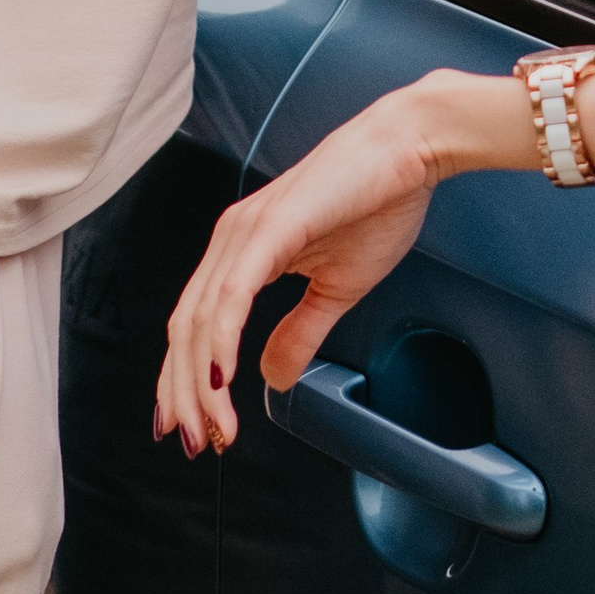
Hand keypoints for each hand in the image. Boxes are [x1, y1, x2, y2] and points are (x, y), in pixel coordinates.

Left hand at [155, 85, 466, 455]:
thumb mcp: (337, 289)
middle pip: (185, 331)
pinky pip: (232, 295)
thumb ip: (300, 333)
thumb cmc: (378, 203)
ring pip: (201, 320)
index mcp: (242, 251)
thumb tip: (270, 380)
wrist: (410, 149)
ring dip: (198, 383)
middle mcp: (231, 239)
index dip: (186, 382)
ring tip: (211, 428)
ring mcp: (245, 231)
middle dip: (184, 395)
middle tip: (197, 444)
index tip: (194, 428)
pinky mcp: (269, 227)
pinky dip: (220, 341)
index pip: (195, 328)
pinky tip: (221, 380)